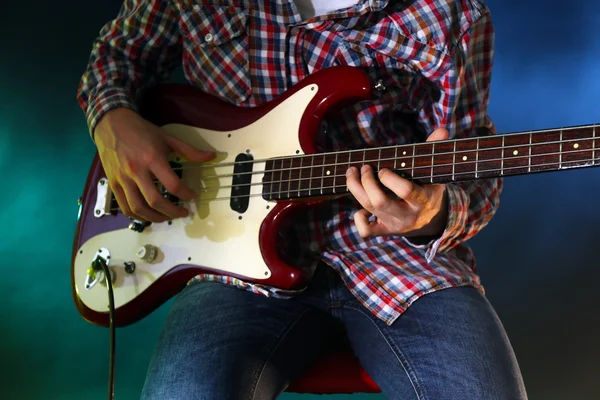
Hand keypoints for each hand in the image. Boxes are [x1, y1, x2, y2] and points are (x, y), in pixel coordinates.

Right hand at [93, 107, 214, 222]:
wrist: (111, 123)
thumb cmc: (141, 130)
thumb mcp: (167, 137)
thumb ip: (189, 150)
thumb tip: (211, 156)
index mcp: (152, 158)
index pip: (173, 185)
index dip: (186, 194)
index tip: (193, 196)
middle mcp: (136, 171)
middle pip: (155, 201)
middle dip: (172, 212)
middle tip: (183, 213)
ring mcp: (122, 179)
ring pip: (138, 208)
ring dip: (155, 218)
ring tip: (167, 217)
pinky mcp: (113, 183)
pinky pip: (124, 207)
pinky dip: (137, 216)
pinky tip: (148, 215)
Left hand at [345, 128, 448, 238]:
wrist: (432, 221)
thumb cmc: (430, 189)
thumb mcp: (434, 173)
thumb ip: (434, 150)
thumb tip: (442, 130)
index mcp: (423, 200)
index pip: (405, 191)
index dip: (389, 178)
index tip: (383, 168)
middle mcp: (408, 215)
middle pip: (380, 201)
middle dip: (367, 181)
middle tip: (364, 167)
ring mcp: (395, 225)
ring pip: (369, 209)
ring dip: (356, 188)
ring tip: (352, 173)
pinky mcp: (385, 231)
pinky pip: (366, 231)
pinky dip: (358, 218)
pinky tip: (361, 207)